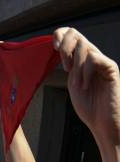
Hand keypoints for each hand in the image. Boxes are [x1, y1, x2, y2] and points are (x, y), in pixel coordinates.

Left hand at [54, 27, 119, 145]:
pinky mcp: (111, 69)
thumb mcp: (72, 82)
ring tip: (77, 83)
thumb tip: (59, 50)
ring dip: (75, 65)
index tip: (53, 47)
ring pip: (83, 46)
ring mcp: (102, 62)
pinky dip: (84, 72)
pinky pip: (93, 59)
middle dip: (65, 48)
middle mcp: (93, 58)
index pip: (72, 35)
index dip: (60, 35)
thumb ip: (68, 66)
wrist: (102, 122)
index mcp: (82, 60)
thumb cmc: (89, 106)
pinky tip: (85, 85)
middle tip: (65, 68)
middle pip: (76, 35)